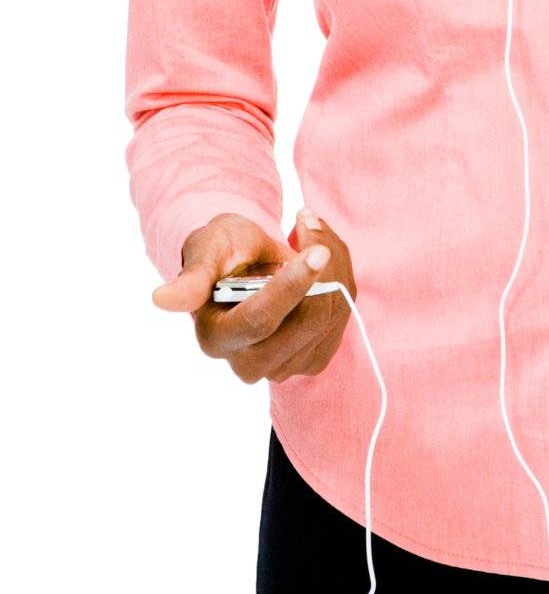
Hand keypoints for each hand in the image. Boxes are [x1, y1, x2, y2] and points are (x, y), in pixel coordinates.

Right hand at [150, 207, 357, 382]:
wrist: (246, 264)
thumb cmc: (222, 251)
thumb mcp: (207, 249)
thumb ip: (193, 275)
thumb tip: (162, 299)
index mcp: (216, 337)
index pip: (260, 319)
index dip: (291, 285)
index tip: (316, 250)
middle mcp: (247, 363)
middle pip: (306, 322)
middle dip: (321, 271)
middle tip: (308, 226)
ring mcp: (282, 367)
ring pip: (330, 316)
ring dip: (332, 267)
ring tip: (308, 238)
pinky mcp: (311, 360)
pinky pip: (342, 318)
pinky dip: (340, 280)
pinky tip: (319, 265)